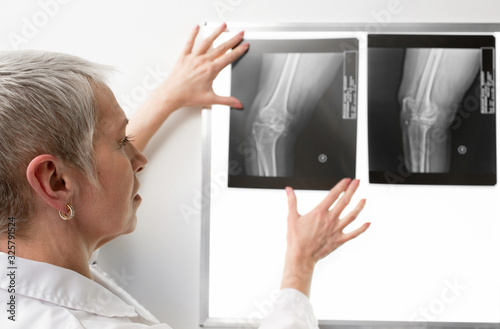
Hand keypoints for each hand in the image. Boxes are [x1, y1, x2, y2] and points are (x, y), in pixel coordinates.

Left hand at [156, 22, 247, 110]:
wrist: (172, 94)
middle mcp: (203, 61)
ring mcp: (193, 57)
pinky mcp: (184, 56)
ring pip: (208, 42)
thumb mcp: (211, 100)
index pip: (229, 58)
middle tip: (240, 33)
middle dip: (233, 39)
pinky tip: (197, 27)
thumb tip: (237, 104)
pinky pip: (189, 42)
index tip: (244, 46)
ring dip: (217, 32)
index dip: (239, 51)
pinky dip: (193, 34)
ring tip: (223, 26)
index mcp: (211, 70)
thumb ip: (227, 101)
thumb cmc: (188, 96)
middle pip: (221, 47)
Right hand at [281, 178, 369, 296]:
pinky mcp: (339, 240)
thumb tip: (289, 190)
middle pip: (345, 201)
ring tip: (364, 199)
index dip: (341, 186)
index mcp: (320, 212)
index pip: (333, 194)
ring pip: (352, 215)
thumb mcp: (292, 217)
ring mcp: (336, 230)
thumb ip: (292, 201)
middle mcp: (330, 219)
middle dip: (352, 190)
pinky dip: (362, 228)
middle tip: (357, 182)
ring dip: (359, 206)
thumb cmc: (296, 239)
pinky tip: (368, 223)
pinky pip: (354, 233)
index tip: (347, 180)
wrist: (301, 256)